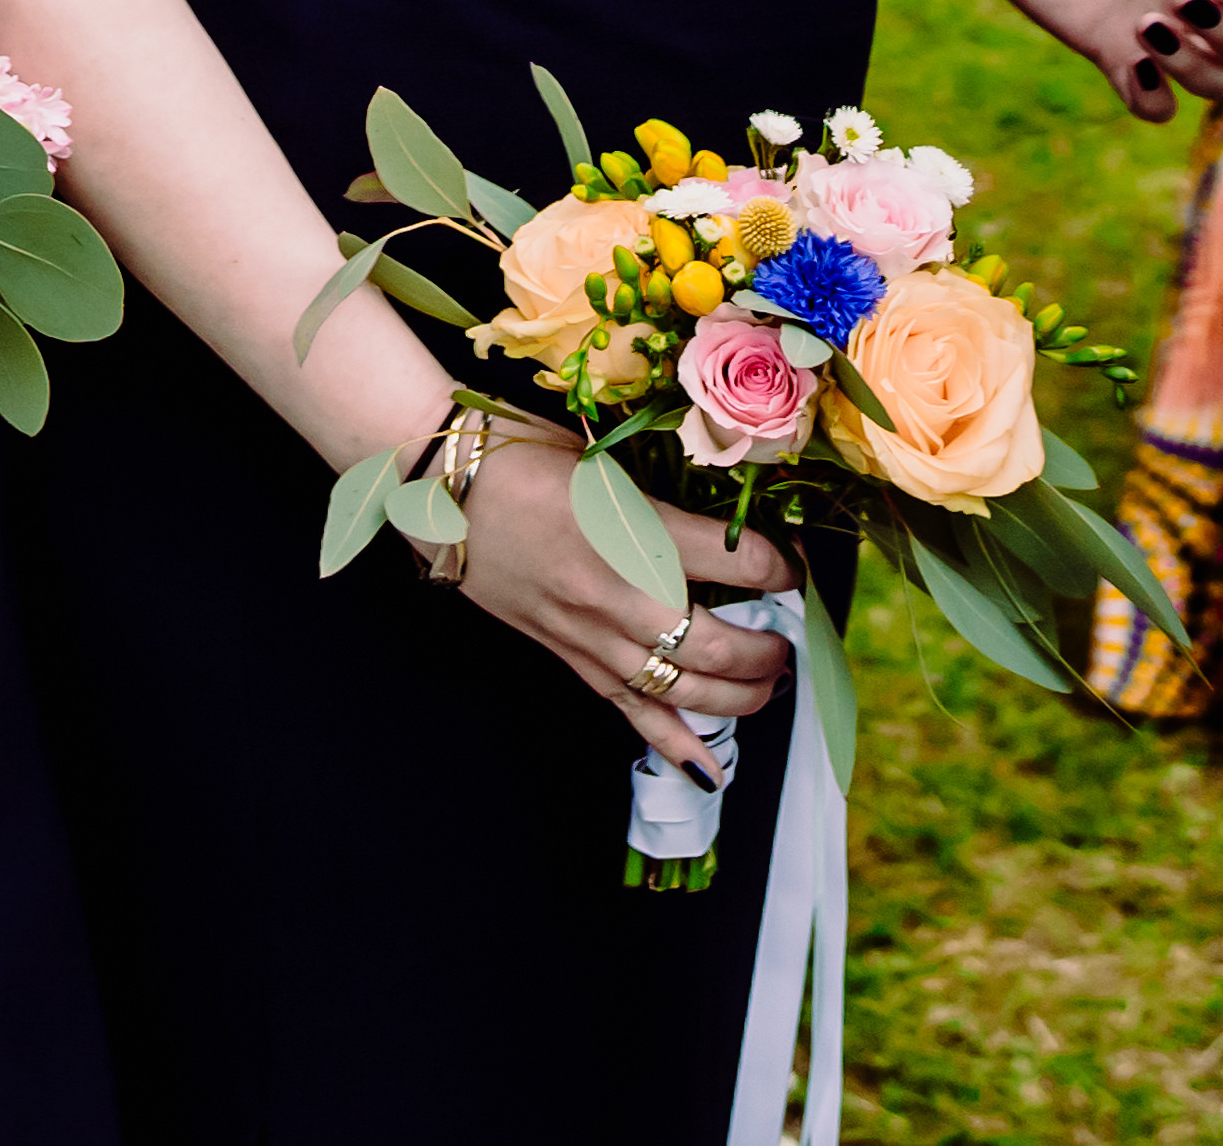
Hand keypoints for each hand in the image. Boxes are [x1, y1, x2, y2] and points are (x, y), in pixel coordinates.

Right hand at [450, 432, 797, 778]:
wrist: (432, 482)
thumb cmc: (513, 452)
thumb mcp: (601, 460)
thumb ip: (660, 500)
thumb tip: (719, 526)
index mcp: (632, 530)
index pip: (743, 566)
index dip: (782, 569)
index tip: (789, 568)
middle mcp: (616, 593)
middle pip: (722, 647)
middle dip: (770, 650)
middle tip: (786, 639)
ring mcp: (588, 632)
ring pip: (685, 689)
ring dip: (741, 696)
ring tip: (766, 685)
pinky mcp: (564, 653)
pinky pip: (629, 708)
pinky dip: (673, 743)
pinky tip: (708, 769)